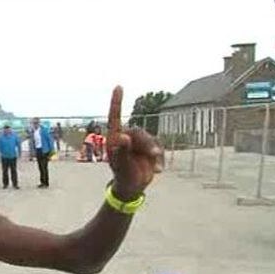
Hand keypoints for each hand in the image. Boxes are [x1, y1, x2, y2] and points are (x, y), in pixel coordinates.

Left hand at [106, 86, 163, 200]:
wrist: (133, 187)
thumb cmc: (123, 175)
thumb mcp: (122, 165)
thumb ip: (122, 151)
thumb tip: (123, 136)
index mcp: (115, 139)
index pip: (115, 117)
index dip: (117, 102)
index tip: (118, 86)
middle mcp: (126, 137)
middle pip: (139, 132)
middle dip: (147, 143)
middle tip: (154, 155)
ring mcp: (138, 143)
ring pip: (150, 140)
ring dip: (154, 151)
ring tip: (156, 167)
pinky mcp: (149, 148)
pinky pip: (158, 148)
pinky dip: (159, 159)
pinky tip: (159, 170)